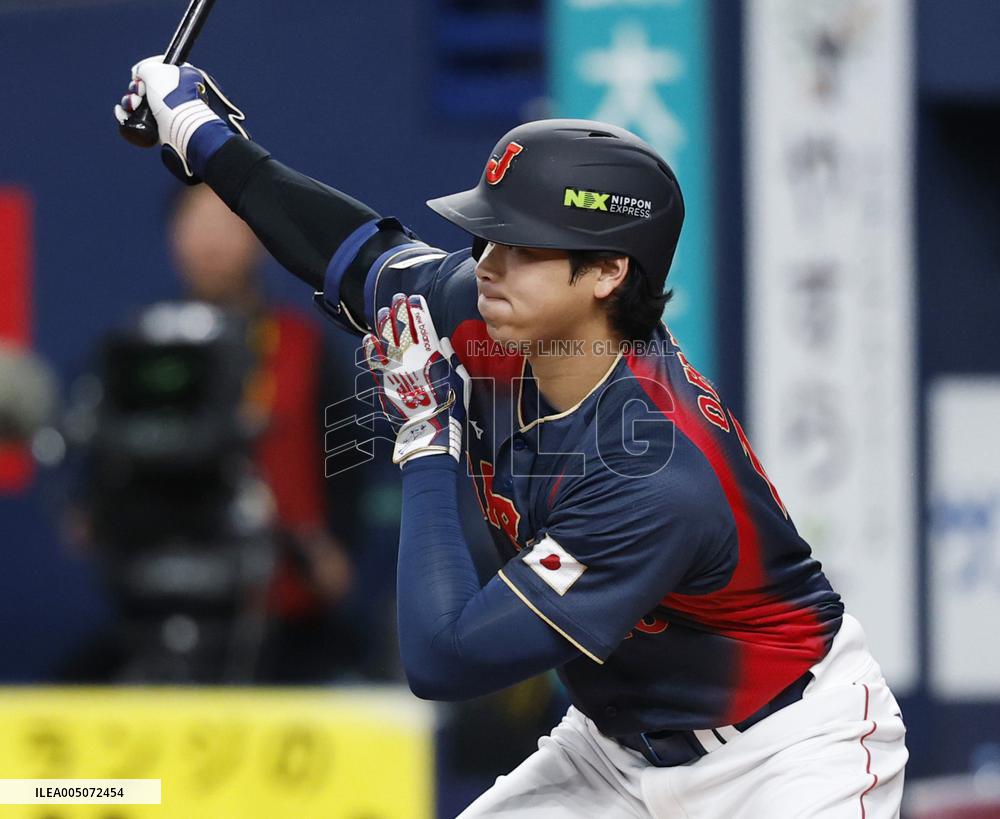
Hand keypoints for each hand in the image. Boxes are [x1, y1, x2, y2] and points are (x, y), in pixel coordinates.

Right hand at [115, 56, 248, 182]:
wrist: (180, 125)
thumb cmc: (171, 95)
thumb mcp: (154, 70)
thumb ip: (144, 67)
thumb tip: (139, 76)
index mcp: (183, 75)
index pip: (158, 65)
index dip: (144, 68)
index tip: (138, 75)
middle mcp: (177, 92)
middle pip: (146, 84)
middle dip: (136, 88)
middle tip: (139, 92)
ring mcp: (169, 109)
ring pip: (140, 101)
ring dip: (130, 101)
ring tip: (133, 105)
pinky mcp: (161, 125)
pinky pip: (139, 117)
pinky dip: (128, 115)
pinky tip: (123, 113)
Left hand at [363, 294, 468, 465]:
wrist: (431, 427)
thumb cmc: (451, 405)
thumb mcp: (459, 378)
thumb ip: (450, 358)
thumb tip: (441, 342)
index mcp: (432, 355)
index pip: (423, 325)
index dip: (418, 310)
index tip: (414, 298)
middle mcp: (413, 358)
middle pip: (404, 328)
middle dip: (400, 310)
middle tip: (397, 297)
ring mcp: (397, 368)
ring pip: (388, 340)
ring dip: (385, 324)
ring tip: (383, 311)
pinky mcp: (387, 382)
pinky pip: (376, 362)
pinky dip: (371, 349)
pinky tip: (368, 338)